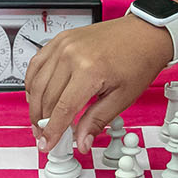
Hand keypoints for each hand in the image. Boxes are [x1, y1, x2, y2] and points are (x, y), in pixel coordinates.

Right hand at [26, 15, 171, 153]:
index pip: (62, 109)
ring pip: (37, 82)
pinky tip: (37, 96)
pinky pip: (36, 64)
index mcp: (89, 70)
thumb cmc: (138, 60)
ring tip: (39, 121)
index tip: (48, 144)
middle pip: (47, 97)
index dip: (52, 131)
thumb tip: (82, 142)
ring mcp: (63, 45)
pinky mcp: (60, 39)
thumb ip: (96, 121)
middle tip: (44, 136)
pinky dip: (33, 83)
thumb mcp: (122, 98)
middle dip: (42, 122)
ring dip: (34, 105)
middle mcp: (71, 55)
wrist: (145, 33)